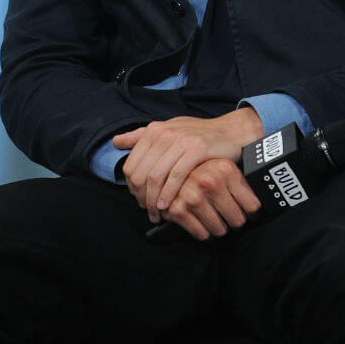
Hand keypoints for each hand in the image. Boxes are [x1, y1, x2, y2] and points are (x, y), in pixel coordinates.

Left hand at [112, 107, 262, 221]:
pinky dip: (169, 194)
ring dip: (154, 200)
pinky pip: (176, 176)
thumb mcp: (168, 131)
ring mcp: (180, 140)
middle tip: (147, 211)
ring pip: (156, 176)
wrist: (229, 132)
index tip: (139, 200)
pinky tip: (168, 205)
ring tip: (157, 213)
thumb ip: (141, 136)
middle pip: (141, 173)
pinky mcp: (196, 149)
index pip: (131, 165)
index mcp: (153, 130)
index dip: (131, 187)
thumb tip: (116, 142)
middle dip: (141, 197)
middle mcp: (164, 133)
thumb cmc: (197, 135)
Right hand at [162, 158, 261, 240]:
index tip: (247, 213)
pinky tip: (202, 224)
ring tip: (216, 221)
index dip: (251, 213)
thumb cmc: (202, 168)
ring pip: (220, 230)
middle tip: (230, 218)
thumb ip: (243, 178)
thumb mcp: (224, 165)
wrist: (168, 168)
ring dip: (219, 229)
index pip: (253, 206)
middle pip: (238, 221)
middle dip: (234, 222)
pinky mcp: (178, 209)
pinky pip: (202, 234)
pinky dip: (204, 233)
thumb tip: (270, 195)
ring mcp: (193, 196)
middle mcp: (210, 181)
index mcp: (226, 169)